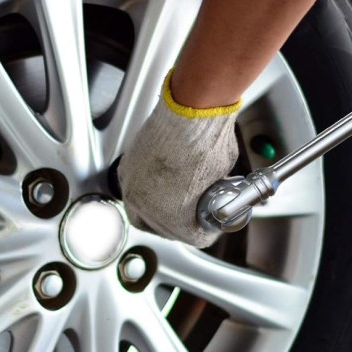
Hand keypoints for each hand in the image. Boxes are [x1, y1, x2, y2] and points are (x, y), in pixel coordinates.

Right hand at [118, 73, 239, 246]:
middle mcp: (147, 206)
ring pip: (143, 215)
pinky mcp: (127, 169)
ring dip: (160, 214)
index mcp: (174, 216)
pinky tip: (161, 187)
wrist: (190, 112)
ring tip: (176, 205)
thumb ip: (217, 199)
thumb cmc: (207, 142)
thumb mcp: (225, 181)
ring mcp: (133, 187)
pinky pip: (135, 192)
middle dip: (182, 226)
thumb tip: (221, 200)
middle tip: (195, 218)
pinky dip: (148, 193)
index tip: (211, 227)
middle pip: (165, 231)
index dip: (207, 233)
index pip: (194, 239)